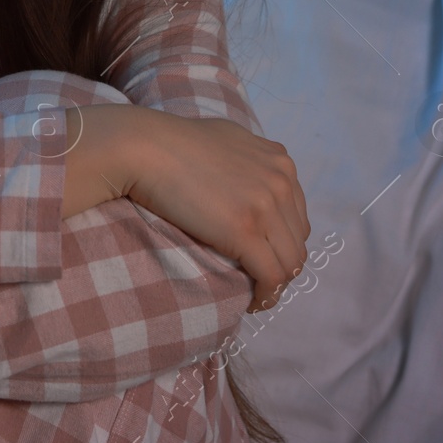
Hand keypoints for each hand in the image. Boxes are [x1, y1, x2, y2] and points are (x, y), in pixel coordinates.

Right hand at [100, 108, 310, 312]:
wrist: (145, 147)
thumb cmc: (171, 142)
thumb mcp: (226, 140)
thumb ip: (249, 158)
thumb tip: (249, 179)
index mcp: (279, 161)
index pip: (297, 215)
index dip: (282, 241)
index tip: (262, 255)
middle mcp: (281, 181)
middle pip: (297, 241)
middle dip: (281, 264)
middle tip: (256, 279)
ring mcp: (266, 206)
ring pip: (290, 263)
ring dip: (276, 285)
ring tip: (256, 295)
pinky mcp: (246, 231)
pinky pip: (271, 276)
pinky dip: (266, 295)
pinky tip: (253, 302)